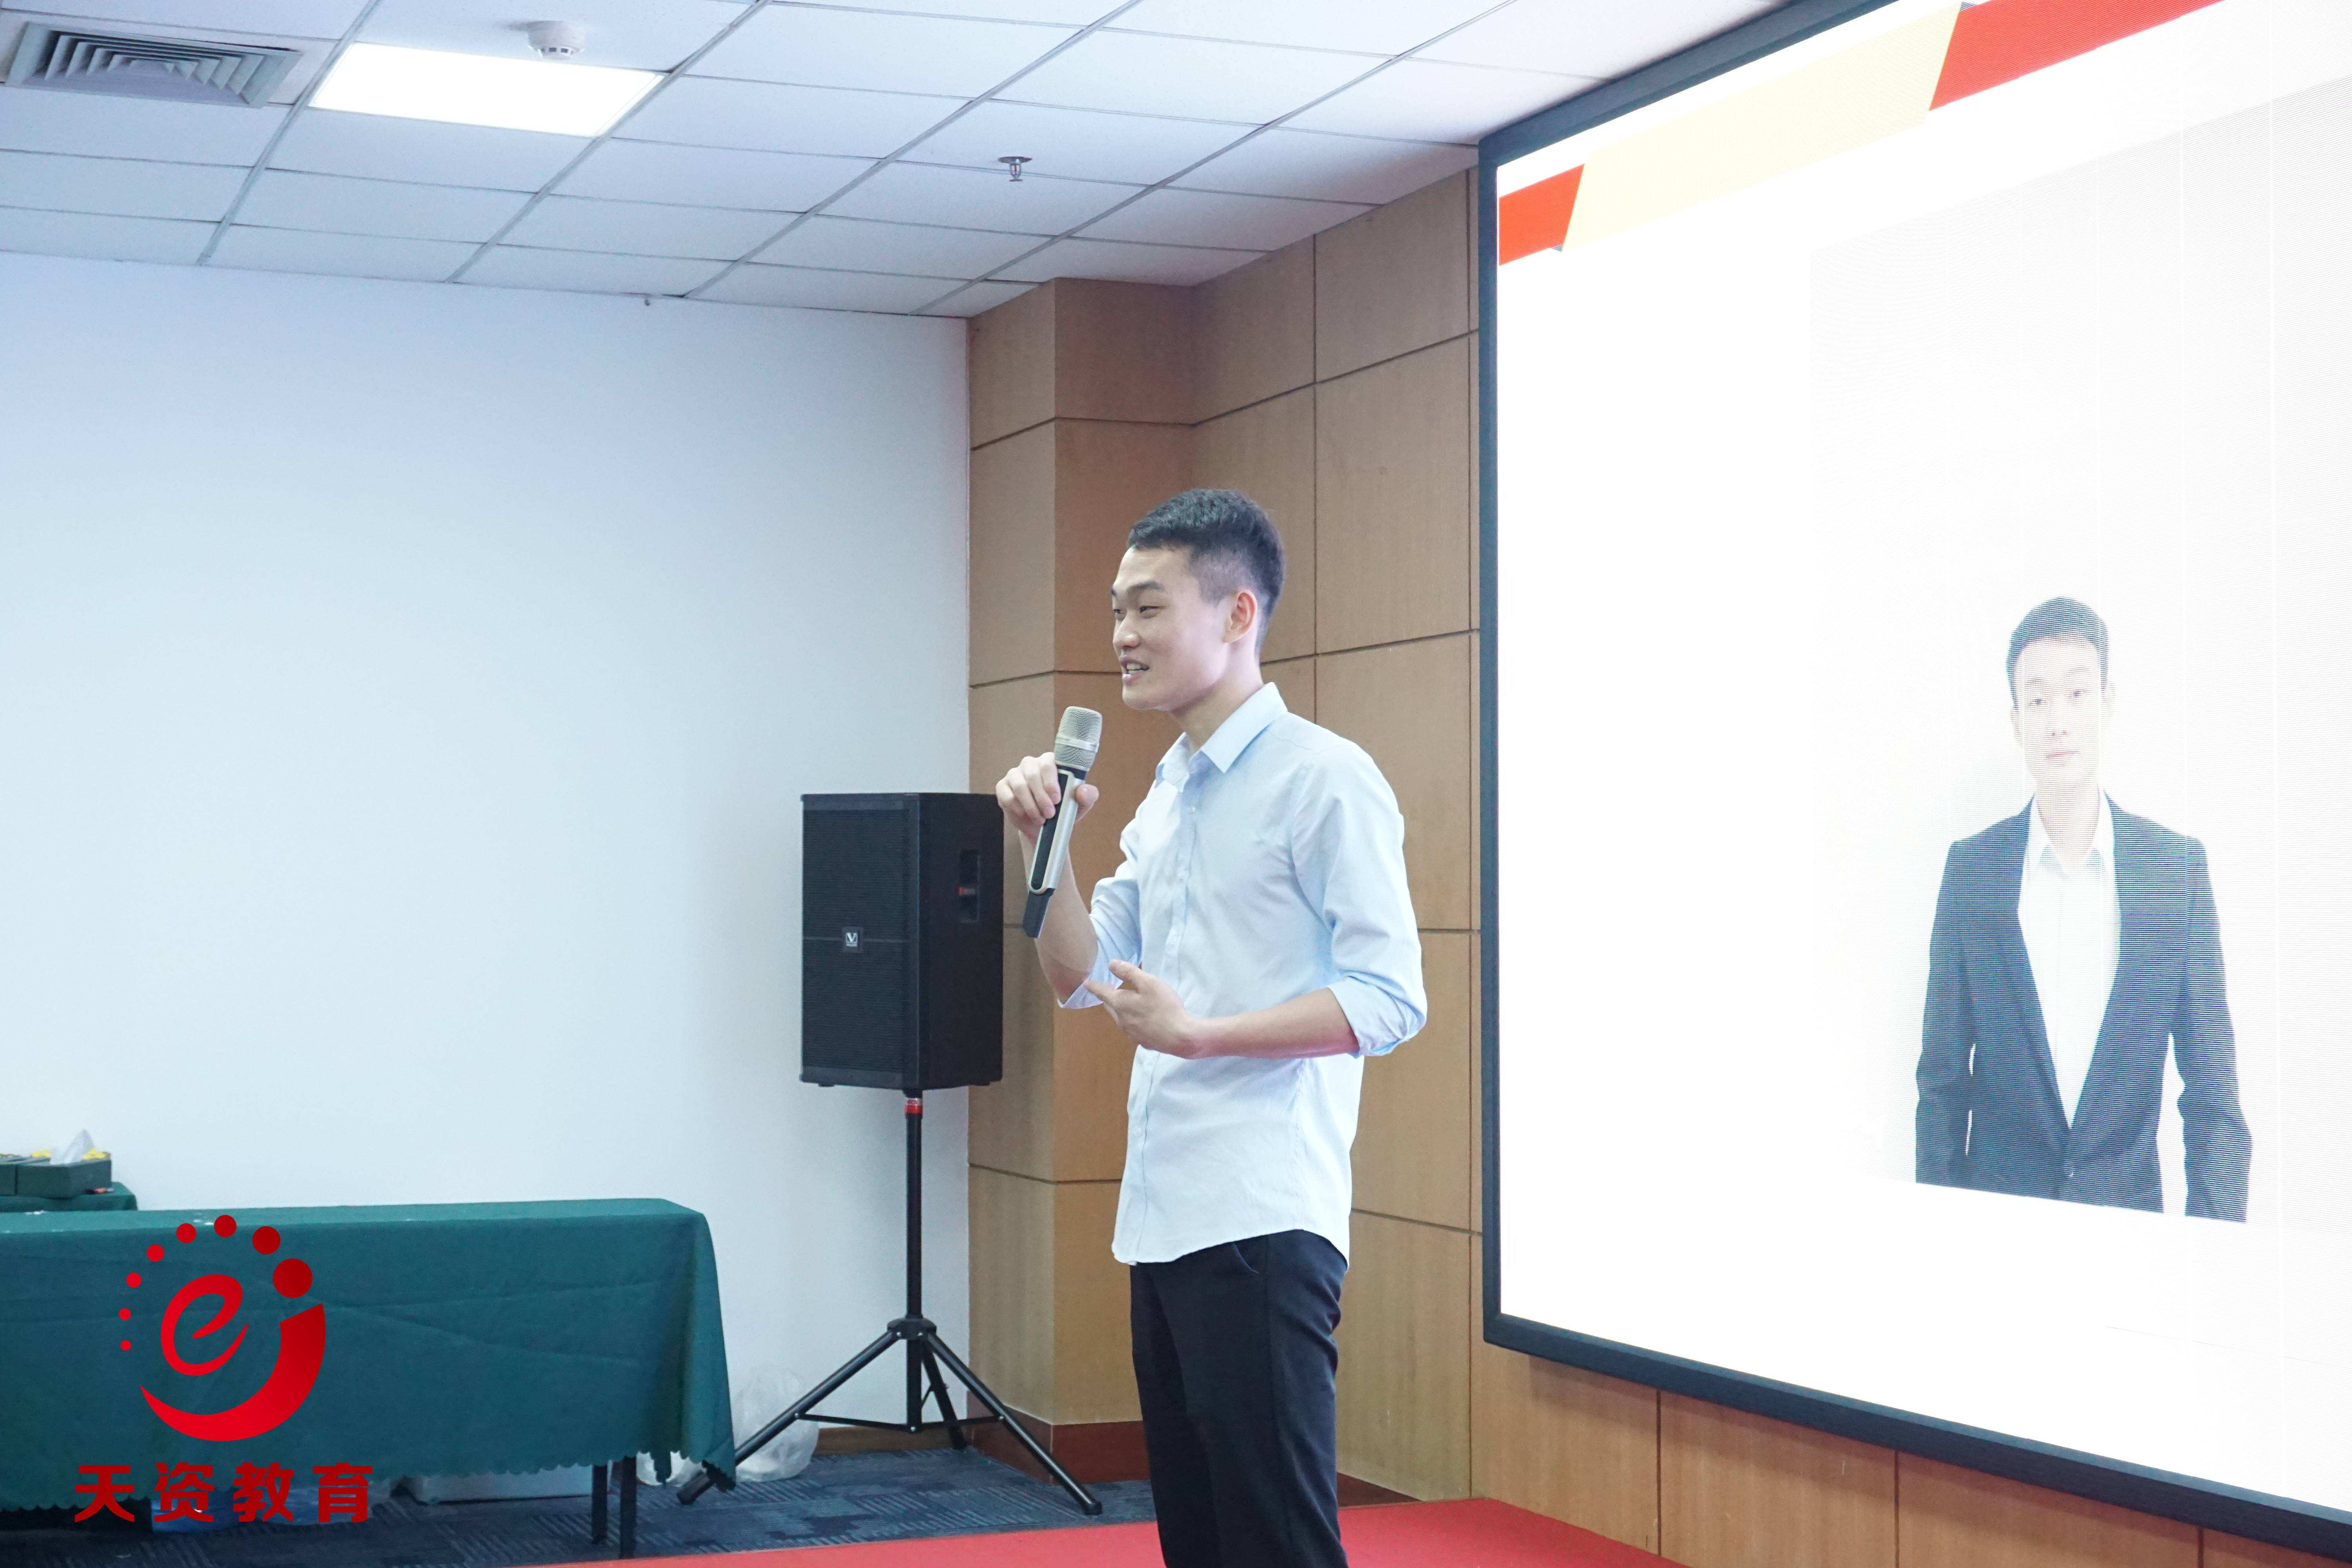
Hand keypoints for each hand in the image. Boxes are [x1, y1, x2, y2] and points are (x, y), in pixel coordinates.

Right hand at [994, 752, 1098, 845]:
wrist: (1043, 827)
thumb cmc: (1062, 810)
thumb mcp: (1079, 805)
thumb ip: (1087, 796)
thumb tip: (1082, 790)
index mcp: (1050, 762)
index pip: (1048, 762)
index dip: (1051, 781)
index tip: (1057, 799)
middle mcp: (1031, 764)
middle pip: (1032, 774)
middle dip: (1042, 797)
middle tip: (1050, 814)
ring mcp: (1014, 774)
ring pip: (1019, 786)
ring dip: (1031, 805)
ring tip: (1040, 819)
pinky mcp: (1003, 787)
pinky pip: (1007, 796)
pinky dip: (1018, 809)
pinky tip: (1026, 816)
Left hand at [1084, 961, 1213, 1057]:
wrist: (1180, 1038)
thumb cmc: (1165, 1007)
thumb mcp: (1149, 983)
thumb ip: (1129, 972)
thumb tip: (1111, 964)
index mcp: (1121, 1004)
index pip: (1102, 992)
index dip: (1093, 986)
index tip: (1085, 983)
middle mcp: (1121, 1020)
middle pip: (1109, 1006)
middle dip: (1107, 997)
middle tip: (1108, 989)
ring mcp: (1131, 1033)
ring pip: (1120, 1018)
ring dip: (1120, 1009)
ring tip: (1126, 1002)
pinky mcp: (1142, 1041)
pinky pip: (1132, 1028)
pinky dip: (1132, 1020)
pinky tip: (1143, 1019)